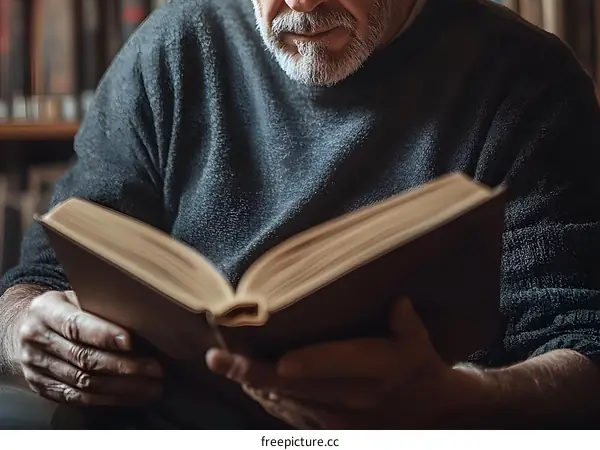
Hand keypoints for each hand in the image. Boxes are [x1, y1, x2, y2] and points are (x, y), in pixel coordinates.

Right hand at [17, 290, 163, 406]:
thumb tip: (144, 315)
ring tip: (151, 386)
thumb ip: (100, 305)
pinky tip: (131, 395)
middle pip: (82, 357)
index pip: (76, 325)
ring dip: (122, 387)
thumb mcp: (76, 295)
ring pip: (83, 382)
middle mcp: (36, 339)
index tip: (132, 341)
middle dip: (124, 366)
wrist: (26, 327)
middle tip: (155, 368)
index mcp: (45, 310)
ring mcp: (35, 367)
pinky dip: (108, 399)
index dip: (104, 334)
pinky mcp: (41, 387)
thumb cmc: (64, 307)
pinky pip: (77, 398)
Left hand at [206, 297, 494, 428]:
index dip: (305, 365)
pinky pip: (289, 415)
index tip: (276, 357)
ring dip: (252, 384)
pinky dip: (266, 399)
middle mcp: (351, 397)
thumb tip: (396, 300)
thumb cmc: (417, 364)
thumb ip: (405, 321)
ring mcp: (337, 418)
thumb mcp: (419, 340)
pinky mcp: (330, 428)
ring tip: (222, 365)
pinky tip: (247, 383)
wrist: (428, 412)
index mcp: (375, 369)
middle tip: (218, 358)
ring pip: (285, 402)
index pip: (334, 365)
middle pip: (294, 386)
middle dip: (252, 372)